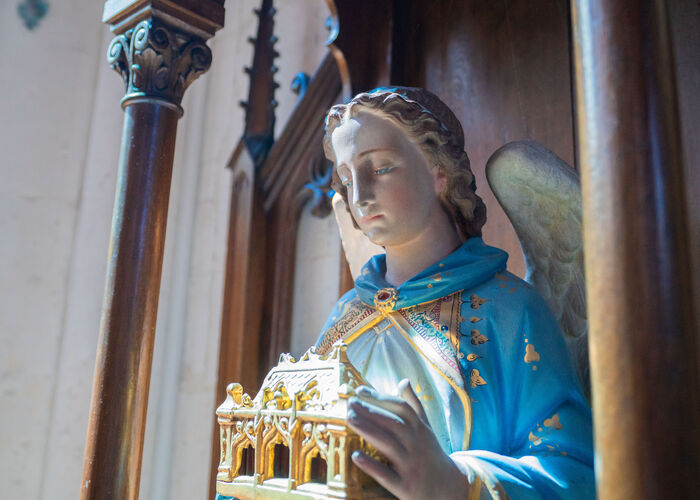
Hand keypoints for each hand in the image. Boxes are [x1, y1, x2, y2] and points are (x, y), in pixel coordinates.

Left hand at [347, 379, 468, 499]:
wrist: (448, 488)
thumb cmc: (430, 453)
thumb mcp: (426, 427)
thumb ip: (414, 405)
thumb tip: (403, 381)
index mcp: (420, 429)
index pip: (402, 407)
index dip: (381, 397)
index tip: (361, 390)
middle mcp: (416, 444)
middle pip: (393, 423)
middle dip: (371, 411)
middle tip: (350, 402)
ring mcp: (411, 465)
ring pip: (388, 445)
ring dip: (368, 430)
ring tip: (349, 418)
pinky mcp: (405, 486)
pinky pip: (387, 475)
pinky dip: (372, 466)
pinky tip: (355, 456)